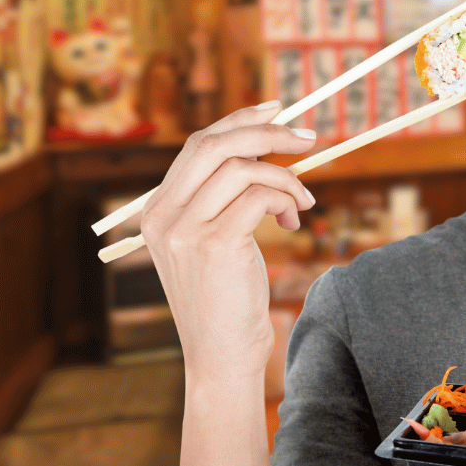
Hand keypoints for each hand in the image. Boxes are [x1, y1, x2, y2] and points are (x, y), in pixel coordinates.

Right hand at [139, 101, 317, 383]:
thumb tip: (265, 149)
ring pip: (242, 169)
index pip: (198, 145)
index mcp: (157, 210)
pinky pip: (259, 196)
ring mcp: (183, 229)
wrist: (221, 356)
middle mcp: (162, 215)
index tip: (275, 110)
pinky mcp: (213, 243)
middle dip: (266, 133)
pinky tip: (294, 221)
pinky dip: (286, 200)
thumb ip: (223, 200)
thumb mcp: (215, 242)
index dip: (239, 121)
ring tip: (304, 203)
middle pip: (213, 143)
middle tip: (308, 140)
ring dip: (286, 179)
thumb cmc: (228, 299)